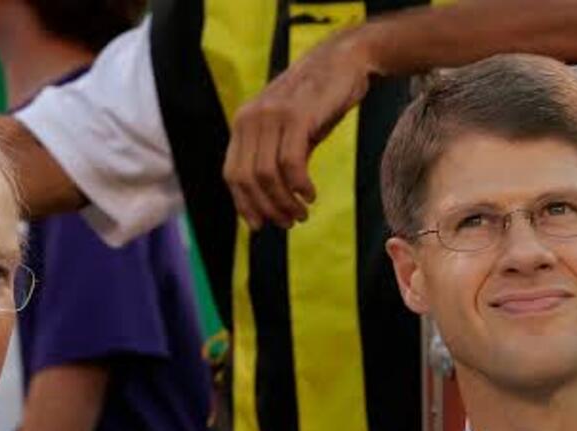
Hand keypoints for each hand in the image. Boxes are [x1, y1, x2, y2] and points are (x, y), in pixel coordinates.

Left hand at [223, 31, 373, 229]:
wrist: (344, 59)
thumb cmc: (318, 100)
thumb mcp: (289, 131)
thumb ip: (275, 159)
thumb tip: (268, 204)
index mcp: (243, 124)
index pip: (232, 174)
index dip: (244, 204)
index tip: (260, 225)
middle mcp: (250, 119)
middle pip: (247, 179)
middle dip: (266, 208)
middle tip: (288, 223)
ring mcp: (271, 115)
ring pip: (267, 175)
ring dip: (284, 202)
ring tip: (301, 214)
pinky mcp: (295, 115)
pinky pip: (289, 162)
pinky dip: (298, 185)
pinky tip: (310, 195)